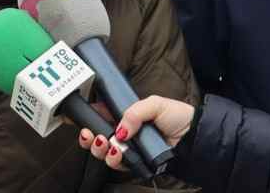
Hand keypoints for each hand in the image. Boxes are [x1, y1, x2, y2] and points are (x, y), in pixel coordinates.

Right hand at [77, 96, 195, 170]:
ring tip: (107, 143)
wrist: (193, 139)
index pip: (99, 114)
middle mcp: (123, 131)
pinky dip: (114, 159)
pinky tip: (118, 152)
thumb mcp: (154, 104)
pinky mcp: (134, 163)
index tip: (76, 118)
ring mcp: (128, 148)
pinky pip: (117, 165)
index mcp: (124, 114)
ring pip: (102, 151)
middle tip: (89, 134)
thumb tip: (119, 129)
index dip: (86, 117)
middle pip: (95, 136)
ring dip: (99, 148)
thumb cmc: (177, 117)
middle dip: (87, 137)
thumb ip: (133, 112)